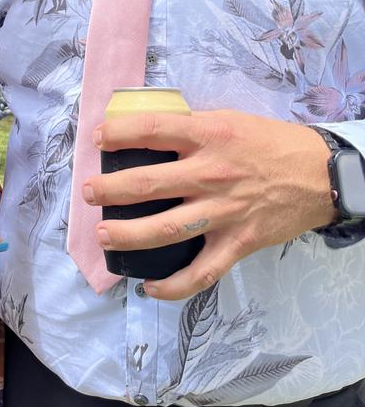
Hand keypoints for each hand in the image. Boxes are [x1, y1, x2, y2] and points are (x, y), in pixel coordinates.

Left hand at [86, 109, 335, 300]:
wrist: (319, 174)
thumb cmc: (268, 142)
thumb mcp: (227, 120)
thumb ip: (189, 127)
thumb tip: (146, 129)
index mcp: (207, 135)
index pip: (151, 129)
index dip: (117, 133)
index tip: (97, 138)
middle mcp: (211, 173)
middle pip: (148, 183)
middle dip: (109, 189)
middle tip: (88, 192)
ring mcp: (223, 212)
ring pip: (166, 229)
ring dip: (129, 234)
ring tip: (104, 234)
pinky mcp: (238, 242)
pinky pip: (202, 273)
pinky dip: (173, 286)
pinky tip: (150, 286)